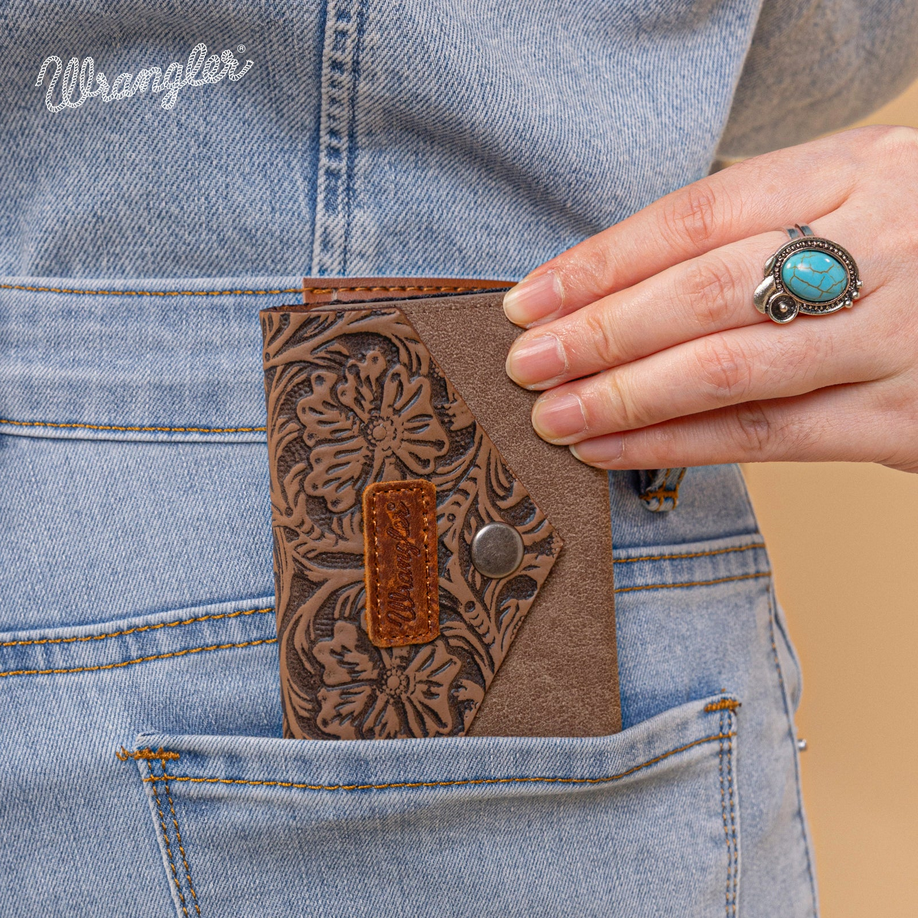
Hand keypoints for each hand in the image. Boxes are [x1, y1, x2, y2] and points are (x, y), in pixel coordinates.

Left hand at [502, 125, 917, 472]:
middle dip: (599, 333)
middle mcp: (881, 245)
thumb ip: (750, 231)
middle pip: (703, 293)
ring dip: (624, 399)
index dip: (600, 264)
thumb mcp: (846, 199)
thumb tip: (610, 287)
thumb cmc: (907, 246)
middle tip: (528, 363)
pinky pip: (767, 436)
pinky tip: (613, 450)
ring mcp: (895, 333)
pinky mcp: (900, 416)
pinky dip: (676, 446)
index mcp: (854, 172)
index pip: (694, 218)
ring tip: (556, 415)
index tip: (532, 300)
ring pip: (729, 370)